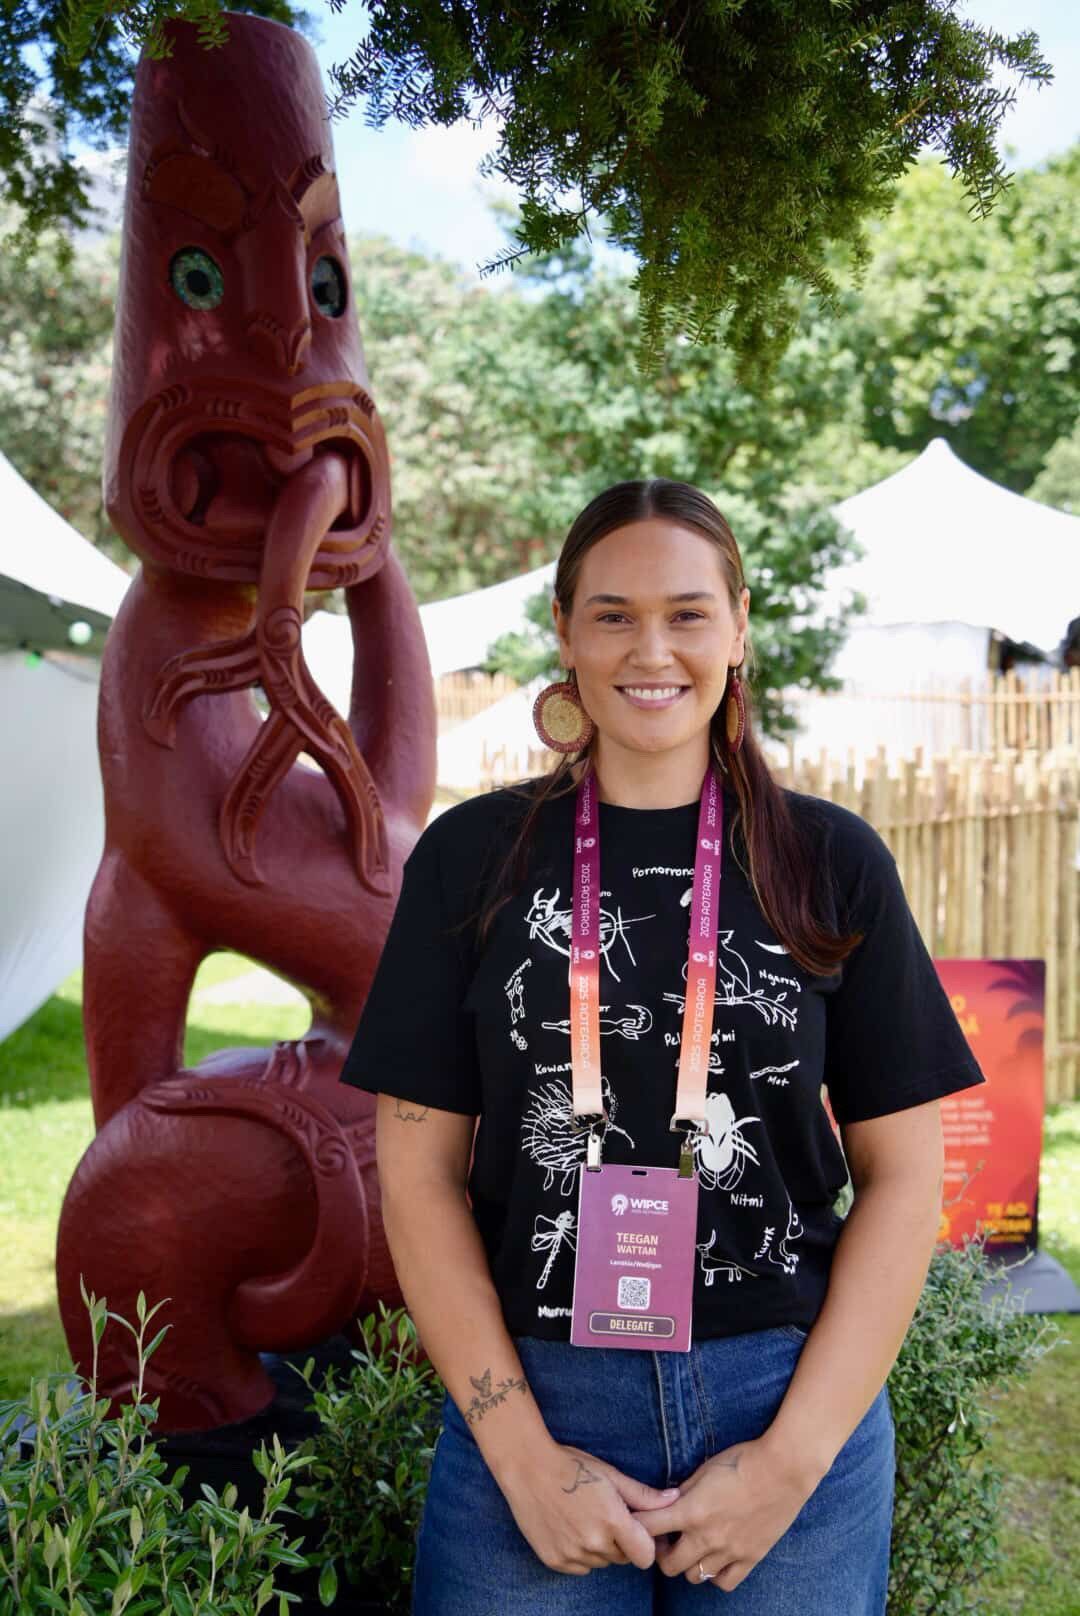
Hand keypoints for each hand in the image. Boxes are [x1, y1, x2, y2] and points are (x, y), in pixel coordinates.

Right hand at [497, 1440, 681, 1575]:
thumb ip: (643, 1495)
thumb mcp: (611, 1475)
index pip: (645, 1556)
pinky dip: (580, 1553)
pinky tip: (570, 1527)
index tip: (636, 1529)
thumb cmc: (572, 1465)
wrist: (527, 1468)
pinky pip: (580, 1566)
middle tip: (606, 1515)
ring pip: (601, 1562)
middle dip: (621, 1541)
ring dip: (600, 1547)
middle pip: (622, 1558)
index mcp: (612, 1521)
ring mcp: (572, 1554)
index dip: (645, 1544)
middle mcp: (593, 1543)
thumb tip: (674, 1499)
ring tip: (585, 1518)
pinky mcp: (555, 1561)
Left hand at [631, 1435, 819, 1591]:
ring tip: (693, 1546)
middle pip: (668, 1565)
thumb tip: (665, 1502)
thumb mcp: (705, 1469)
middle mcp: (707, 1537)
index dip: (638, 1525)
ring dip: (688, 1563)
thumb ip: (683, 1491)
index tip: (641, 1520)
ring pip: (694, 1577)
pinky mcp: (750, 1558)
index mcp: (691, 1511)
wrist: (783, 1469)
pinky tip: (716, 1557)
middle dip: (662, 1552)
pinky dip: (715, 1575)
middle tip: (668, 1538)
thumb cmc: (742, 1461)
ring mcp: (729, 1551)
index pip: (647, 1528)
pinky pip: (724, 1583)